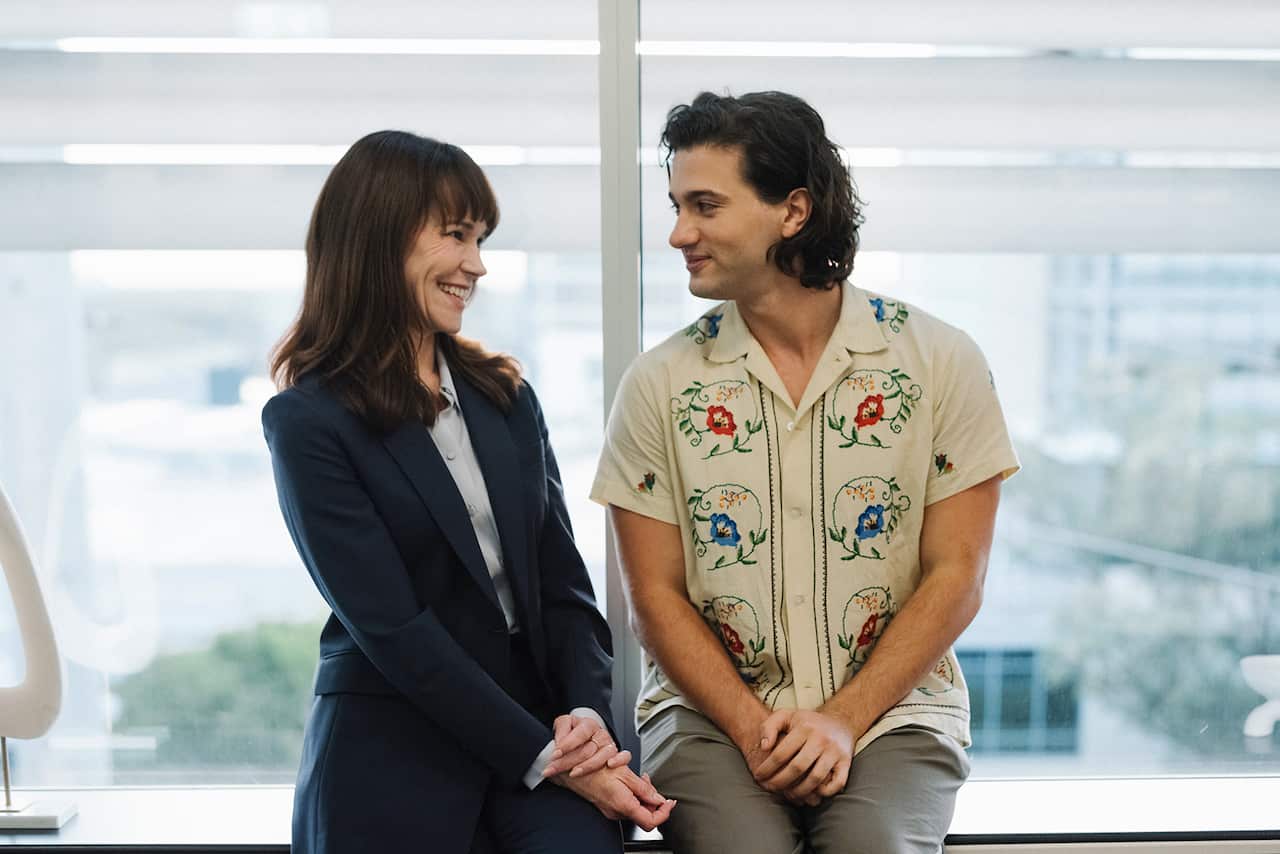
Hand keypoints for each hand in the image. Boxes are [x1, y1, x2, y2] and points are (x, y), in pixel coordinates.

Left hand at [542, 713, 631, 778]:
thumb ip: (561, 732)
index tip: (555, 754)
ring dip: (588, 765)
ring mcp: (610, 745)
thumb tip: (558, 742)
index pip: (580, 732)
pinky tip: (610, 765)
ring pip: (605, 753)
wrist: (584, 743)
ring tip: (573, 773)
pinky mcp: (617, 755)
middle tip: (554, 769)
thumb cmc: (574, 736)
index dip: (567, 744)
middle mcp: (600, 734)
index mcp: (588, 725)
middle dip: (569, 761)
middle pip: (589, 748)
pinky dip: (619, 760)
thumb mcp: (564, 727)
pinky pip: (625, 756)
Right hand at [554, 764, 676, 830]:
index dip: (664, 813)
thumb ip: (644, 788)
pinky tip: (631, 782)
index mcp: (624, 805)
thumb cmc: (595, 769)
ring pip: (636, 809)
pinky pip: (627, 805)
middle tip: (651, 782)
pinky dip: (633, 795)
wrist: (574, 770)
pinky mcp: (608, 806)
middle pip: (645, 815)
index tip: (670, 802)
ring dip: (643, 796)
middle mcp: (618, 812)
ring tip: (641, 779)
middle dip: (654, 800)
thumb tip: (659, 799)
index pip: (651, 821)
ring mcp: (612, 810)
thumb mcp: (624, 773)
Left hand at [753, 709, 854, 804]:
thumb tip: (764, 747)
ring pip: (815, 778)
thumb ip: (769, 726)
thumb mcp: (786, 715)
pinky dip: (824, 792)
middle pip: (797, 767)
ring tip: (787, 794)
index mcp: (804, 727)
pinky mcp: (846, 762)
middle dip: (780, 782)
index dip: (767, 767)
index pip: (782, 752)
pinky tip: (811, 793)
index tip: (758, 776)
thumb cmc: (807, 722)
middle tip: (770, 788)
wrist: (840, 721)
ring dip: (799, 791)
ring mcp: (835, 751)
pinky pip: (837, 783)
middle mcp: (821, 739)